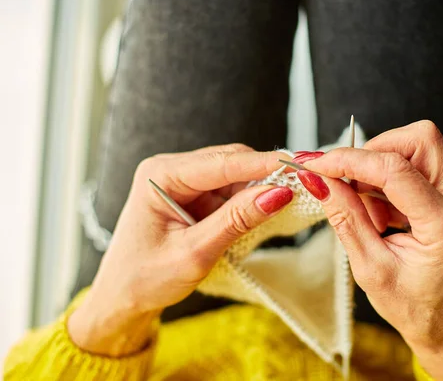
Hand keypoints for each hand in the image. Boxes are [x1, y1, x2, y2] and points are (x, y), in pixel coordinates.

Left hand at [68, 144, 292, 356]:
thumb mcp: (194, 252)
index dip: (264, 164)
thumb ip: (237, 219)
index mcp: (160, 175)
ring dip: (257, 190)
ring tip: (285, 203)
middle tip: (301, 185)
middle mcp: (170, 171)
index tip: (300, 163)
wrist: (121, 299)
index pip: (222, 163)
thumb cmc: (145, 278)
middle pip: (230, 163)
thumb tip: (278, 193)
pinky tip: (262, 211)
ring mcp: (182, 183)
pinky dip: (247, 202)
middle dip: (264, 175)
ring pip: (233, 177)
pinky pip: (228, 192)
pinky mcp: (193, 197)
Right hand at [297, 121, 442, 379]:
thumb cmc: (416, 307)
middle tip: (348, 180)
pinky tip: (382, 213)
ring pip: (420, 147)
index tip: (320, 164)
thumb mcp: (370, 268)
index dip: (351, 160)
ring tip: (369, 210)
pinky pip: (421, 165)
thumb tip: (320, 181)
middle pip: (420, 139)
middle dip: (375, 151)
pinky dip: (391, 179)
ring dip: (382, 167)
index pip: (396, 169)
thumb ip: (346, 217)